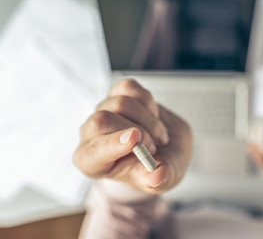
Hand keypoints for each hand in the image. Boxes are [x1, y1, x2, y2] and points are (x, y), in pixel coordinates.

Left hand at [73, 79, 192, 193]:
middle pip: (102, 120)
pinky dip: (148, 102)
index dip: (113, 144)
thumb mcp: (161, 180)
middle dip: (139, 131)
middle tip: (155, 147)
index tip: (135, 139)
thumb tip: (156, 174)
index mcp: (92, 161)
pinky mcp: (116, 94)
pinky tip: (152, 117)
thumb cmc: (155, 168)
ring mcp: (103, 111)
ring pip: (121, 104)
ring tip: (158, 137)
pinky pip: (129, 88)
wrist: (165, 149)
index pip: (94, 150)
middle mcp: (91, 135)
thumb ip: (158, 179)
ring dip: (149, 121)